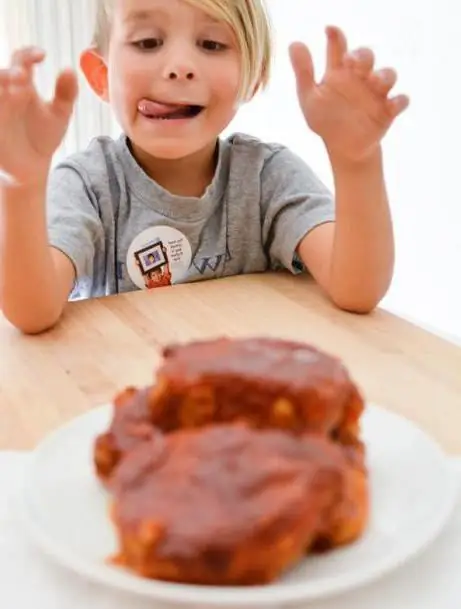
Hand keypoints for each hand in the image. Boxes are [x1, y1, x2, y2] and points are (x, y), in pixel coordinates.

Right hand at [0, 47, 77, 186]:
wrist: (32, 167)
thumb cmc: (43, 137)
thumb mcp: (59, 115)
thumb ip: (66, 93)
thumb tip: (70, 69)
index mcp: (23, 85)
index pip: (22, 60)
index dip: (29, 54)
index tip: (42, 56)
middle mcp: (6, 93)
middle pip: (2, 73)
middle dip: (10, 72)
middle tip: (23, 76)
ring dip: (0, 82)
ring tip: (13, 87)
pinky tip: (4, 100)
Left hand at [289, 26, 409, 163]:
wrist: (342, 148)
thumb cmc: (326, 120)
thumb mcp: (309, 97)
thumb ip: (304, 72)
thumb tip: (294, 43)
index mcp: (339, 72)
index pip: (339, 49)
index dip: (336, 37)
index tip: (329, 31)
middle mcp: (360, 78)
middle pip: (366, 56)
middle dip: (361, 55)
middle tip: (350, 61)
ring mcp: (376, 93)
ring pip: (388, 74)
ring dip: (384, 75)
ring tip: (373, 81)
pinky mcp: (388, 110)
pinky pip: (400, 101)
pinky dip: (399, 101)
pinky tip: (391, 105)